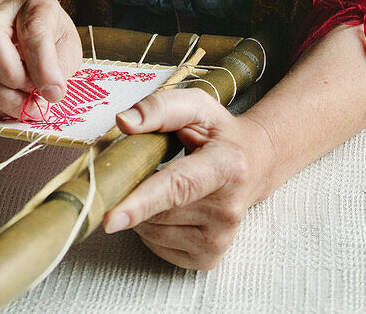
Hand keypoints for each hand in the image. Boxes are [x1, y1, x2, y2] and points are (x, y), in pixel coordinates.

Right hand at [0, 0, 81, 118]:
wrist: (26, 29)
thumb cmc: (52, 38)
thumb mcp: (69, 46)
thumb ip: (61, 66)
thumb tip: (48, 92)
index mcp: (34, 3)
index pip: (33, 30)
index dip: (43, 66)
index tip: (55, 93)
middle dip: (14, 77)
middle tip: (36, 97)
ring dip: (4, 99)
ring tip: (28, 105)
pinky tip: (11, 104)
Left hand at [102, 89, 267, 268]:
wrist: (254, 164)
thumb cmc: (219, 133)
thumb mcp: (196, 107)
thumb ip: (160, 108)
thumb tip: (125, 122)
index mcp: (226, 167)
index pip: (178, 186)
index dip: (142, 202)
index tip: (111, 219)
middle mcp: (227, 209)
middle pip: (156, 211)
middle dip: (135, 192)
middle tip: (146, 167)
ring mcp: (220, 238)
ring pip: (152, 232)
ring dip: (143, 210)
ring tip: (164, 185)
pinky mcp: (208, 258)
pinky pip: (158, 247)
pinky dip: (152, 228)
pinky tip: (171, 207)